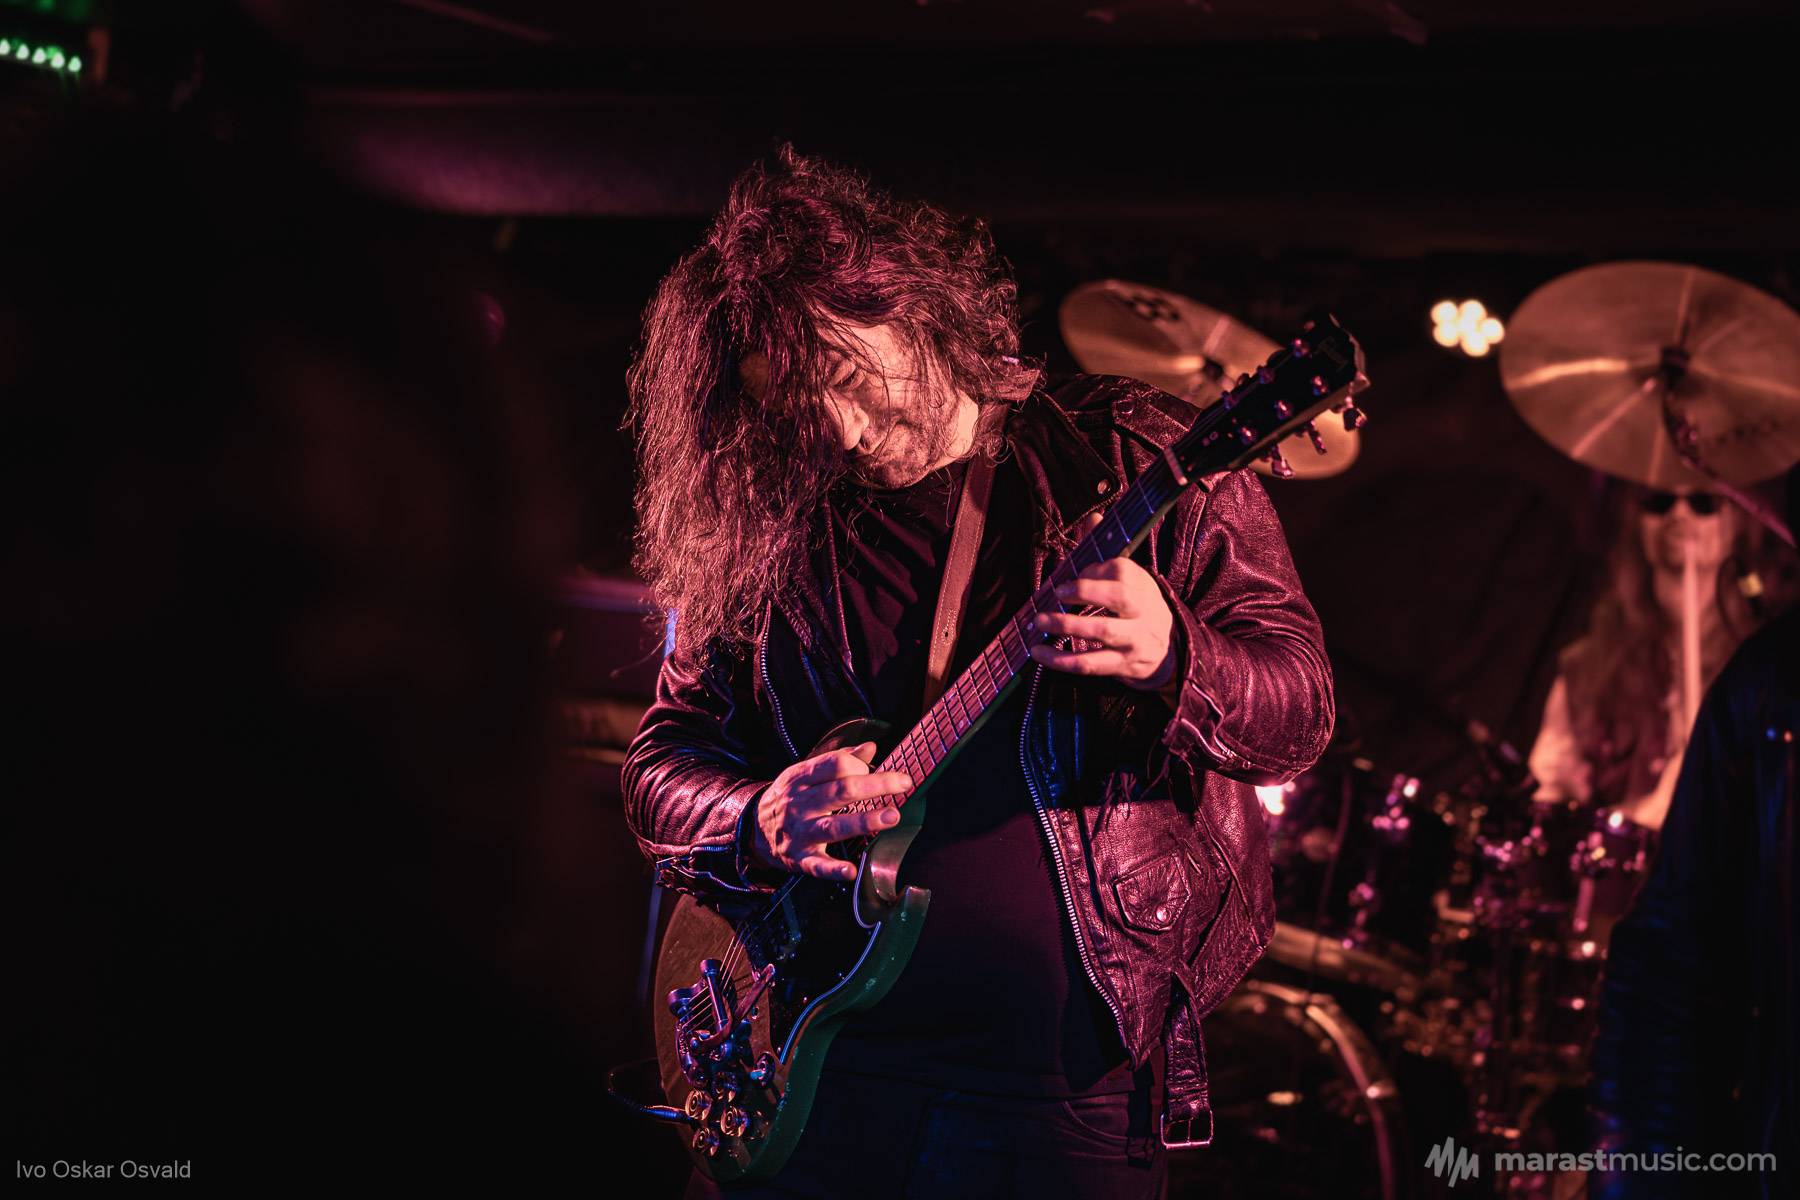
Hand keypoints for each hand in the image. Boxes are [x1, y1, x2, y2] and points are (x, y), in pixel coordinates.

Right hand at [751, 741, 911, 881]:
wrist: (753, 829)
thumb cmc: (789, 798)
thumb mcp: (804, 774)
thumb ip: (837, 760)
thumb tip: (870, 748)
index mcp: (801, 778)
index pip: (835, 765)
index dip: (861, 766)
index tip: (878, 772)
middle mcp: (800, 803)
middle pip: (841, 791)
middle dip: (875, 786)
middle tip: (904, 784)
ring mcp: (800, 832)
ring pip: (834, 826)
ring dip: (864, 821)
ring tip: (891, 816)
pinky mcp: (799, 858)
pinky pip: (817, 865)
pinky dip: (834, 869)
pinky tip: (851, 871)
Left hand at [1028, 518, 1178, 693]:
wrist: (1168, 651)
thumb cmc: (1136, 608)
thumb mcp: (1129, 580)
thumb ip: (1106, 551)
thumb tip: (1094, 518)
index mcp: (1144, 585)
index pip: (1121, 570)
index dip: (1093, 571)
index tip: (1070, 578)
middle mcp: (1144, 611)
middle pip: (1120, 597)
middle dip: (1084, 592)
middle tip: (1055, 593)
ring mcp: (1136, 640)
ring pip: (1104, 631)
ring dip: (1067, 625)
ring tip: (1039, 621)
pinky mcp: (1123, 665)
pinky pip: (1091, 663)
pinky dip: (1062, 660)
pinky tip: (1040, 653)